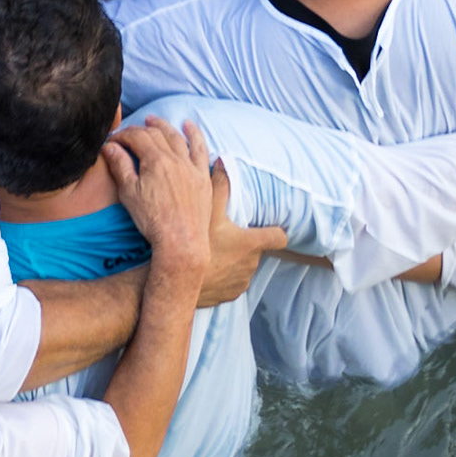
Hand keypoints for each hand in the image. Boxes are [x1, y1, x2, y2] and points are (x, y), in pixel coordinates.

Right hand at [104, 118, 213, 277]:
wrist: (180, 242)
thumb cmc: (152, 221)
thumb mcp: (129, 193)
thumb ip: (119, 166)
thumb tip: (109, 146)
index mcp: (155, 161)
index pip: (136, 137)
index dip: (122, 135)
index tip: (112, 140)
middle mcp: (175, 159)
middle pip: (155, 134)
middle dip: (139, 129)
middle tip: (128, 133)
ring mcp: (191, 167)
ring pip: (177, 137)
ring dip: (164, 126)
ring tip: (153, 120)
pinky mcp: (202, 177)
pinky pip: (201, 149)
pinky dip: (194, 135)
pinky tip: (188, 126)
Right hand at [197, 162, 287, 305]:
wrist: (177, 281)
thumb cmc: (195, 244)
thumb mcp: (206, 210)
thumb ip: (219, 185)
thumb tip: (223, 160)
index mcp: (251, 243)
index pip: (279, 237)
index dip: (276, 231)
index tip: (270, 227)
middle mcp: (252, 264)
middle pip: (257, 250)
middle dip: (245, 243)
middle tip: (225, 234)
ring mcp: (241, 282)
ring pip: (244, 266)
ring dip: (235, 260)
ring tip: (215, 252)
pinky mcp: (230, 296)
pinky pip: (232, 283)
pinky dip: (225, 276)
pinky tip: (209, 269)